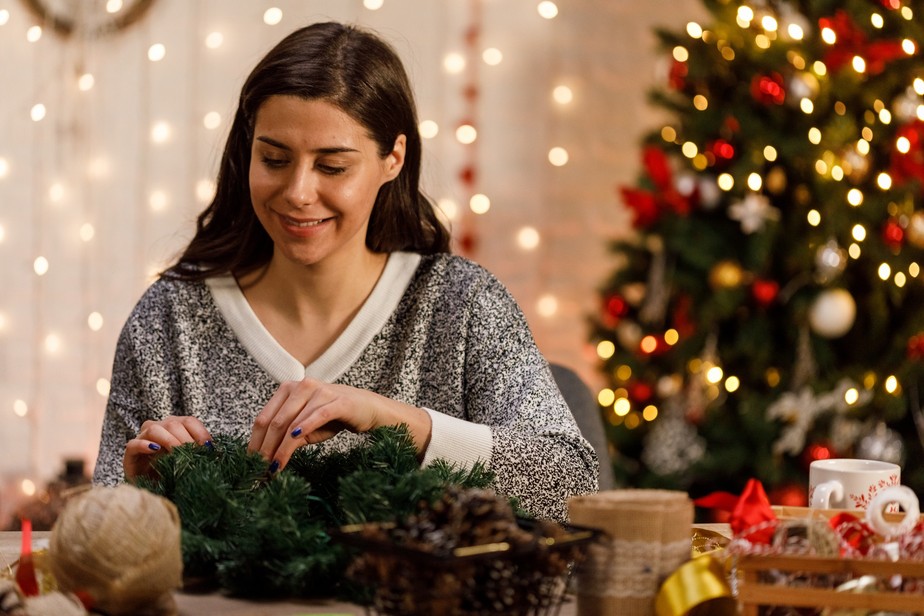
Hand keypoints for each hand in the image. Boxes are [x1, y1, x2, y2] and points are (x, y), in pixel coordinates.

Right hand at [123, 416, 212, 480]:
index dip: (200, 432)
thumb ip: (198, 453)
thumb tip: (213, 450)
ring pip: (154, 429)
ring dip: (169, 441)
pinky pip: (133, 443)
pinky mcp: (130, 453)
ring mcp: (143, 439)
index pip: (189, 421)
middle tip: (193, 454)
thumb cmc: (173, 473)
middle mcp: (159, 428)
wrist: (153, 490)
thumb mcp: (189, 461)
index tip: (208, 448)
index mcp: (175, 427)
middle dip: (185, 439)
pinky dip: (144, 445)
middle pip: (172, 424)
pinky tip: (155, 450)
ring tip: (177, 453)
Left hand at [248, 378, 431, 471]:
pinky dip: (303, 430)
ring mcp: (319, 391)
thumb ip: (286, 435)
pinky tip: (293, 442)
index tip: (250, 463)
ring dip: (280, 448)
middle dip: (265, 449)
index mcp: (288, 389)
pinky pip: (316, 416)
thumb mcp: (305, 426)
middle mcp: (301, 386)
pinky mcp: (338, 401)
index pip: (263, 417)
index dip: (255, 442)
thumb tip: (265, 458)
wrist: (367, 408)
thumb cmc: (333, 417)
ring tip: (274, 467)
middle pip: (274, 421)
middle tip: (259, 470)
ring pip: (292, 422)